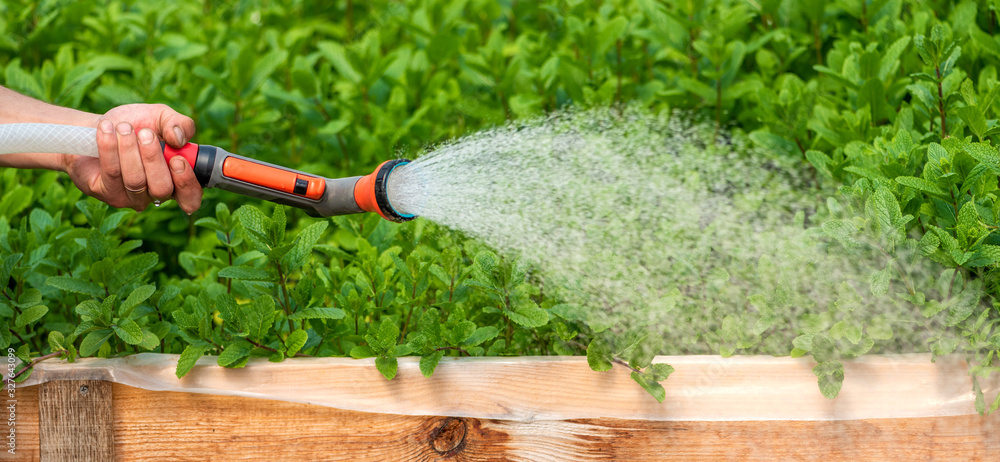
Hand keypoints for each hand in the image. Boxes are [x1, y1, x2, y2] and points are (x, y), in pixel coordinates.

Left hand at [64, 104, 202, 213]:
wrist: (100, 125)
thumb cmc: (136, 123)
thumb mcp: (163, 117)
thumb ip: (180, 124)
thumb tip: (178, 139)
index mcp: (176, 179)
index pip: (190, 198)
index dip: (187, 184)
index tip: (177, 160)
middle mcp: (155, 193)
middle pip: (162, 189)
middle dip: (153, 159)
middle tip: (145, 133)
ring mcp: (130, 197)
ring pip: (135, 181)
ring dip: (129, 149)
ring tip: (123, 127)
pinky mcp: (106, 193)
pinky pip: (112, 174)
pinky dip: (109, 148)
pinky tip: (106, 130)